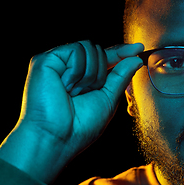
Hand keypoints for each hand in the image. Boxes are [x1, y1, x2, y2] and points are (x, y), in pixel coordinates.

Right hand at [0, 41, 143, 183]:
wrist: (56, 137)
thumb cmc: (79, 126)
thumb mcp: (107, 99)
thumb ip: (120, 76)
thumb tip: (135, 57)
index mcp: (80, 79)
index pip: (102, 59)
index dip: (119, 53)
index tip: (139, 48)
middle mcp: (66, 69)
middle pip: (97, 50)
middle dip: (100, 73)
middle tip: (84, 94)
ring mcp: (55, 63)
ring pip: (88, 47)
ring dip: (89, 74)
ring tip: (73, 92)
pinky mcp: (44, 60)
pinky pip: (75, 50)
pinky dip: (77, 70)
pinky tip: (65, 86)